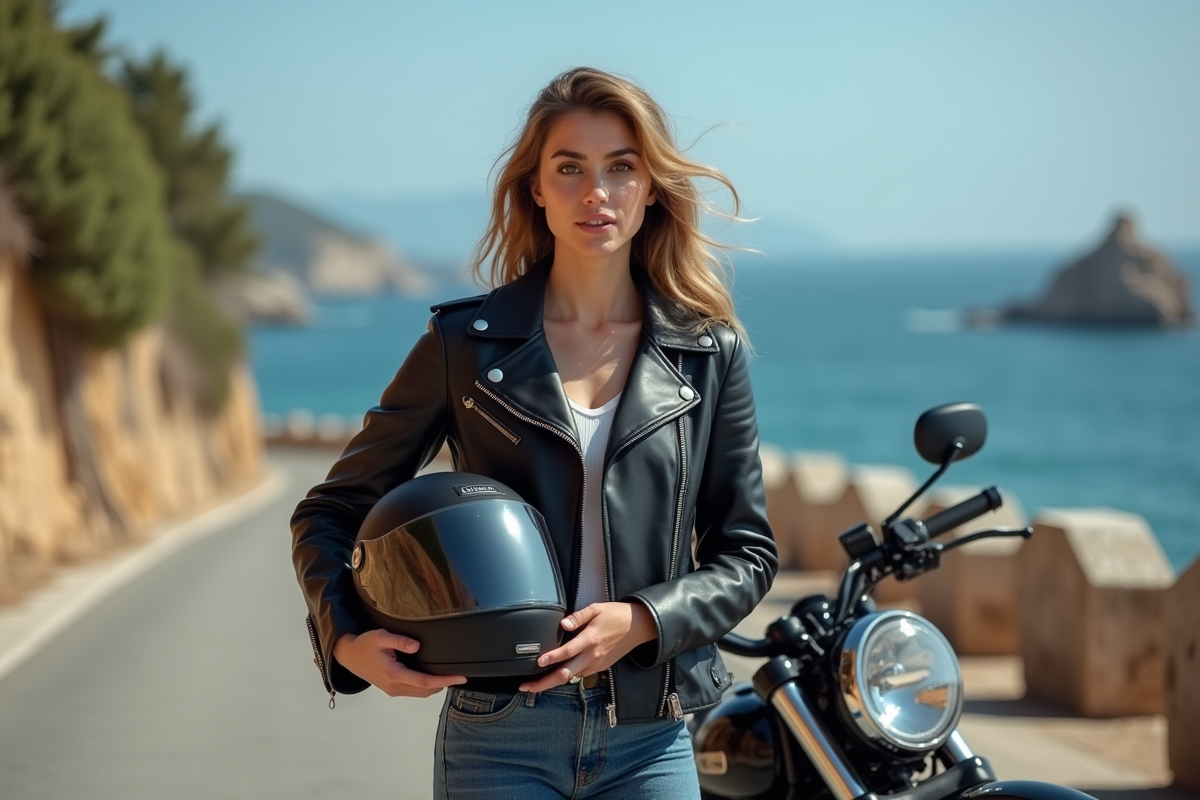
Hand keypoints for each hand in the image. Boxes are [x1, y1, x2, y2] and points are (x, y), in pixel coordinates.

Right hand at [333, 630, 465, 697]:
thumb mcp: (380, 636)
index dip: (445, 680)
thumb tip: (417, 646)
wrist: (349, 656)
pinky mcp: (391, 689)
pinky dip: (427, 687)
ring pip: (421, 693)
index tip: (461, 677)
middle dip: (444, 684)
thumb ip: (399, 640)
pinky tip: (433, 678)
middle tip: (460, 675)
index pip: (425, 681)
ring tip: (450, 677)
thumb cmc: (365, 644)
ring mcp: (392, 690)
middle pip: (426, 690)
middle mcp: (394, 686)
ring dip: (436, 687)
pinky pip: (414, 692)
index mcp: (394, 674)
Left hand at [519, 601, 656, 692]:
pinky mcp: (598, 667)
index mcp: (590, 639)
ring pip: (570, 677)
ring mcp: (595, 664)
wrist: (637, 627)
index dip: (552, 657)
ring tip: (535, 685)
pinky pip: (579, 674)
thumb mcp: (596, 609)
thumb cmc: (616, 616)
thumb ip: (578, 617)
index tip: (538, 661)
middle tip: (526, 687)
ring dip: (552, 682)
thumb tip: (563, 624)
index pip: (568, 652)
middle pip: (565, 674)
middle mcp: (592, 656)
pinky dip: (565, 676)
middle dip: (544, 683)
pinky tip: (555, 675)